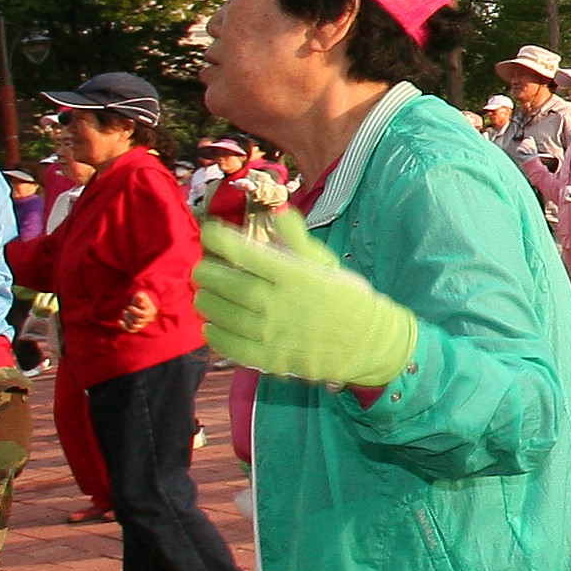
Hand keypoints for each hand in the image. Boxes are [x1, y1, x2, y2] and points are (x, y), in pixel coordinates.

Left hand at [114, 291, 158, 337]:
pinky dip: (124, 326)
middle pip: (137, 320)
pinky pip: (130, 330)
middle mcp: (147, 320)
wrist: (144, 306)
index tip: (129, 307)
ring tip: (124, 312)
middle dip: (130, 314)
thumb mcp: (142, 296)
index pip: (143, 314)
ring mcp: (142, 324)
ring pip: (134, 326)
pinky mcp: (136, 327)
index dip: (135, 311)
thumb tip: (139, 296)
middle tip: (127, 308)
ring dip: (127, 319)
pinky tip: (120, 321)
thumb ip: (140, 297)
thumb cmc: (143, 300)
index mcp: (149, 312)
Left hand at [193, 204, 417, 389]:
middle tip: (201, 269)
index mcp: (295, 275)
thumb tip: (276, 211)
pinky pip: (232, 347)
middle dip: (207, 273)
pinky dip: (215, 334)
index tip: (208, 232)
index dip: (220, 240)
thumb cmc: (346, 297)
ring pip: (225, 316)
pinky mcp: (271, 360)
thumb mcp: (326, 262)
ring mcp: (274, 334)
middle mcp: (281, 303)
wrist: (368, 341)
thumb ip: (297, 238)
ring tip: (204, 294)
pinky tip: (212, 325)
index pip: (247, 253)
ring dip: (207, 302)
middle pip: (229, 285)